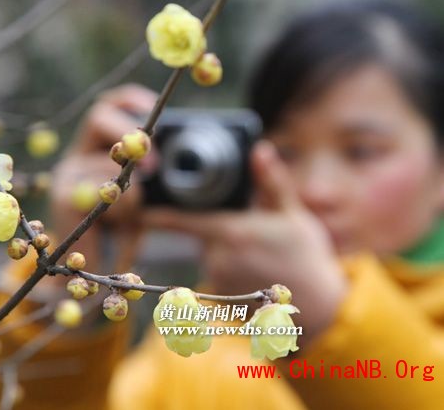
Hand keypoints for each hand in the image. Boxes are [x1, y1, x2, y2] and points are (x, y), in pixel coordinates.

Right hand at [49, 84, 156, 273]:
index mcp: (99, 145)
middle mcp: (81, 153)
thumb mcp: (143, 193)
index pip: (111, 105)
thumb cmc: (120, 225)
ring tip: (138, 208)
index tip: (154, 109)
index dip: (131, 100)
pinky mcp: (62, 197)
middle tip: (154, 162)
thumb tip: (180, 161)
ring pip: (104, 160)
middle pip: (100, 116)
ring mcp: (68, 173)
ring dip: (129, 185)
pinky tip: (121, 221)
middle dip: (128, 134)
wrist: (90, 265)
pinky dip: (120, 206)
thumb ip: (154, 176)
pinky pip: (97, 190)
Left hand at [142, 140, 347, 341]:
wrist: (319, 307)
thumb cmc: (306, 257)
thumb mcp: (292, 214)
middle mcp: (218, 256)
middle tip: (249, 227)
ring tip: (260, 249)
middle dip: (217, 224)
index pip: (180, 221)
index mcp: (231, 232)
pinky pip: (218, 268)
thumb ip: (272, 182)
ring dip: (226, 243)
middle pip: (202, 232)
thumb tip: (261, 150)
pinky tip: (256, 264)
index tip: (138, 208)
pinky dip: (230, 261)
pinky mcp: (224, 292)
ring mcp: (219, 277)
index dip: (156, 215)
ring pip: (211, 250)